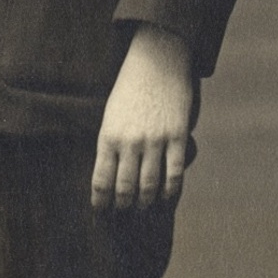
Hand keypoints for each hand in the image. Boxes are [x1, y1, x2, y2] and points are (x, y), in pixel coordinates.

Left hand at [91, 25, 195, 212]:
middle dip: (123, 209)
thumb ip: (111, 145)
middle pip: (125, 189)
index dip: (101, 203)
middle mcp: (130, 142)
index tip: (102, 213)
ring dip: (146, 205)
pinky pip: (174, 174)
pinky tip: (167, 199)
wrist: (158, 60)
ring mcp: (154, 141)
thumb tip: (111, 176)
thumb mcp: (111, 115)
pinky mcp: (176, 136)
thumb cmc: (131, 88)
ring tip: (144, 211)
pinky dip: (170, 192)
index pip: (101, 181)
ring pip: (149, 186)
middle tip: (124, 218)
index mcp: (108, 137)